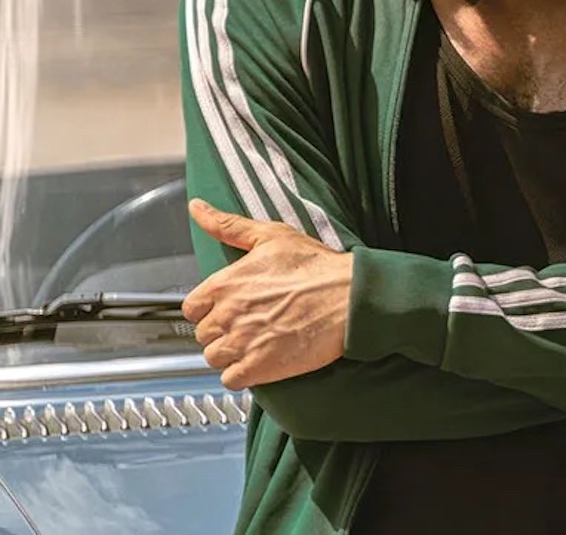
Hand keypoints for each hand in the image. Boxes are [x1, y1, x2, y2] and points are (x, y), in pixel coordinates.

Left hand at [182, 199, 352, 389]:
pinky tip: (261, 361)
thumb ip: (227, 225)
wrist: (351, 297)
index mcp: (224, 284)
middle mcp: (228, 314)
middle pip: (204, 335)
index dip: (210, 309)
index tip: (230, 308)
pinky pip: (231, 379)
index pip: (192, 308)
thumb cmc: (317, 266)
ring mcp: (242, 343)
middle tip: (250, 325)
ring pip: (214, 358)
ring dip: (231, 355)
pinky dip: (242, 374)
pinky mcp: (259, 367)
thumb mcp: (271, 235)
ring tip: (256, 344)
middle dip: (223, 332)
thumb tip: (197, 208)